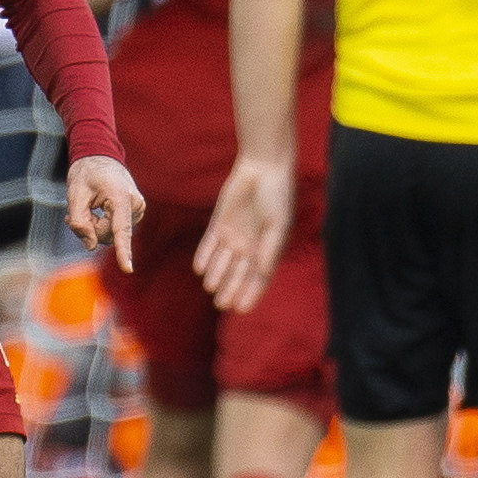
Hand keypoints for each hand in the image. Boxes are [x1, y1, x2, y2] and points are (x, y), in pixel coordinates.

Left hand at [65, 155, 143, 271]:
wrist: (100, 158)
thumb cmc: (86, 173)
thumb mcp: (74, 194)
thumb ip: (80, 222)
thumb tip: (90, 246)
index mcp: (120, 197)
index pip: (121, 229)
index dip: (123, 250)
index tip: (127, 269)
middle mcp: (134, 205)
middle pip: (108, 235)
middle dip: (89, 229)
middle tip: (72, 215)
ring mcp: (137, 210)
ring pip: (110, 235)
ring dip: (93, 227)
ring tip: (84, 208)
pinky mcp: (134, 214)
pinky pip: (114, 230)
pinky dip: (100, 225)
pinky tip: (92, 211)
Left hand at [193, 153, 292, 313]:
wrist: (263, 167)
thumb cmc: (277, 195)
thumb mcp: (277, 224)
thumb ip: (270, 248)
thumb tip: (262, 271)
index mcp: (268, 248)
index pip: (258, 278)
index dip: (251, 294)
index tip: (242, 309)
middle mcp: (251, 245)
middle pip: (238, 273)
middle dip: (231, 288)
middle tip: (221, 304)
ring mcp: (234, 234)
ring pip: (223, 261)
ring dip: (217, 275)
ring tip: (210, 288)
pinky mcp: (220, 223)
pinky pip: (210, 243)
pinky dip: (205, 256)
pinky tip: (200, 269)